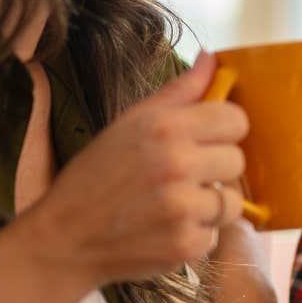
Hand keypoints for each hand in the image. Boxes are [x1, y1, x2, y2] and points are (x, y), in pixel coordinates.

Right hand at [13, 50, 247, 287]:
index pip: (236, 119)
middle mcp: (177, 164)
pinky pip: (215, 233)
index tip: (206, 140)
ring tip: (172, 204)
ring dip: (208, 205)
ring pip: (232, 201)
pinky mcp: (186, 244)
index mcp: (165, 127)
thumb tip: (212, 58)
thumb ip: (179, 91)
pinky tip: (164, 228)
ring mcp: (183, 207)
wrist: (64, 239)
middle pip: (237, 160)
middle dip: (215, 169)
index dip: (224, 131)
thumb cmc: (97, 176)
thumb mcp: (130, 122)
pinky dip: (195, 234)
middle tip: (182, 176)